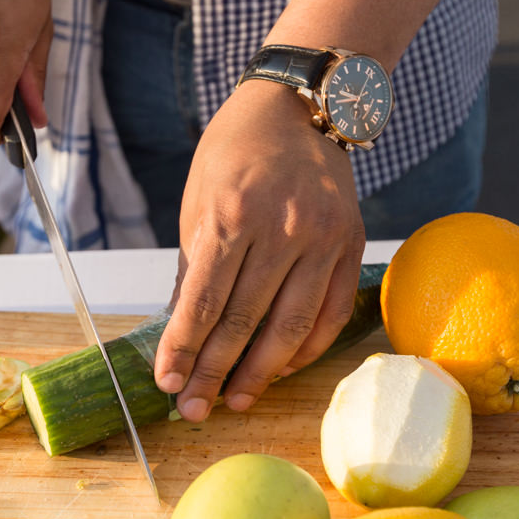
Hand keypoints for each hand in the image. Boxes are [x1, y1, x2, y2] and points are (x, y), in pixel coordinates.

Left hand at [155, 82, 365, 421]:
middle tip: (194, 409)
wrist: (296, 108)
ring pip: (292, 327)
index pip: (205, 301)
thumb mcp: (197, 203)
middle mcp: (283, 228)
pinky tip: (280, 370)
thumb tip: (182, 334)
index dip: (184, 349)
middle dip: (214, 373)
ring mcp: (323, 238)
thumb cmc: (233, 155)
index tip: (167, 383)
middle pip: (246, 322)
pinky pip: (330, 315)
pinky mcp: (351, 244)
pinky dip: (305, 350)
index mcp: (233, 214)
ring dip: (260, 374)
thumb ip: (195, 270)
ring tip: (234, 401)